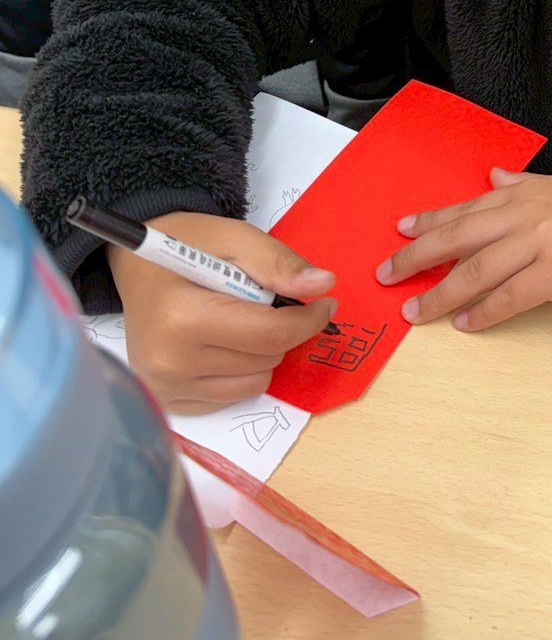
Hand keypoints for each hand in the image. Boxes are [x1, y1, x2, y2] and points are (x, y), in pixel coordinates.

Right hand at [108, 212, 336, 413]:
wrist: (138, 265)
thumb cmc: (188, 246)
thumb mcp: (236, 239)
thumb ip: (279, 263)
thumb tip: (323, 285)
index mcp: (182, 317)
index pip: (270, 335)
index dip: (309, 320)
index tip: (326, 303)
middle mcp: (169, 361)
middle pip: (266, 358)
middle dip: (279, 329)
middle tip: (261, 300)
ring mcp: (166, 387)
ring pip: (256, 381)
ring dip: (262, 351)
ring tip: (236, 318)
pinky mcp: (168, 400)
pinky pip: (233, 395)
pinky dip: (241, 369)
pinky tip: (220, 341)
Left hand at [378, 169, 551, 330]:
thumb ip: (522, 183)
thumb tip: (494, 175)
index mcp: (519, 196)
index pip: (464, 209)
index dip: (429, 221)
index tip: (401, 231)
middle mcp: (520, 218)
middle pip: (457, 238)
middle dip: (418, 257)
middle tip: (388, 274)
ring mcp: (535, 246)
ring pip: (476, 272)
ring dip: (441, 294)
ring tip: (416, 312)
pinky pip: (510, 298)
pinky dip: (484, 313)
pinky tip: (465, 325)